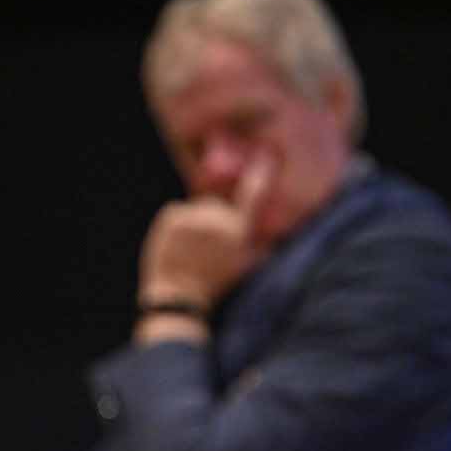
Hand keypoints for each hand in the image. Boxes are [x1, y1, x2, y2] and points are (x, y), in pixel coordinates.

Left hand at [137, 155, 273, 312]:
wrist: (179, 295)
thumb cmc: (217, 284)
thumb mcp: (248, 264)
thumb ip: (260, 240)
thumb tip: (277, 224)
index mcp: (238, 230)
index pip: (254, 195)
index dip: (262, 174)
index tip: (268, 155)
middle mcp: (216, 218)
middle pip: (218, 205)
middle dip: (215, 220)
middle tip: (208, 249)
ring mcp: (192, 215)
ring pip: (197, 210)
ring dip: (196, 224)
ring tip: (191, 251)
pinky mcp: (172, 215)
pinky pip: (177, 213)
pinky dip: (177, 225)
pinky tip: (178, 247)